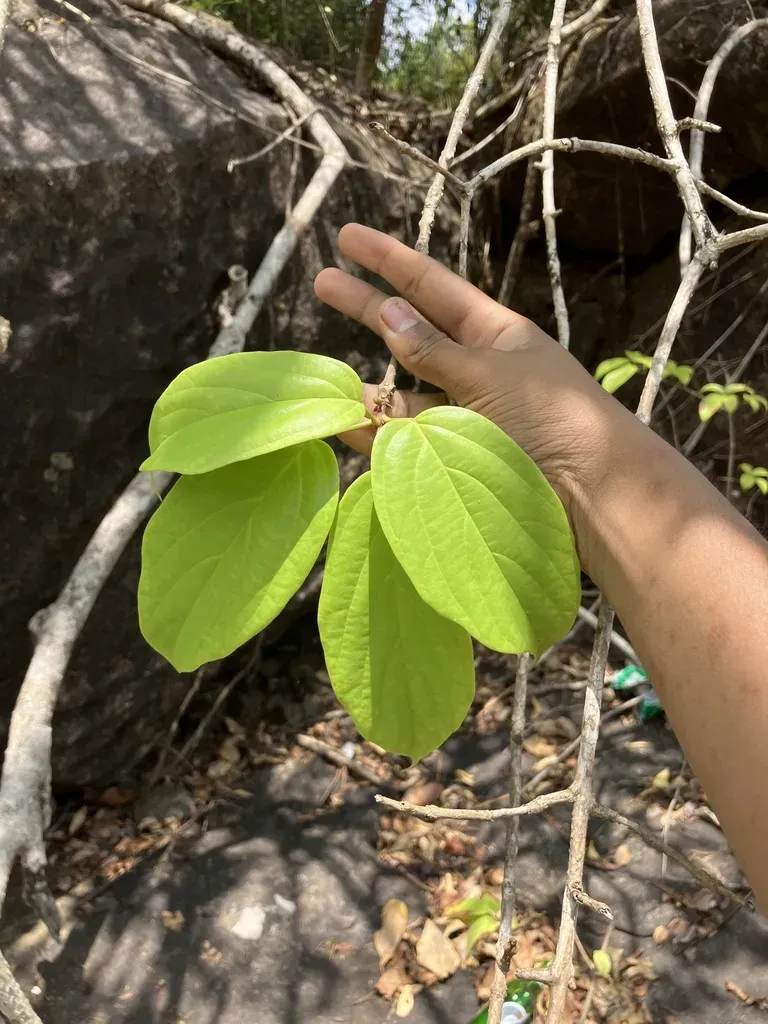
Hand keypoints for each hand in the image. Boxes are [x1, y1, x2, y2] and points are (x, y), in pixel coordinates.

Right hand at [314, 223, 628, 526]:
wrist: (591, 493)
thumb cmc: (553, 418)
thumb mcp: (490, 374)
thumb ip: (433, 350)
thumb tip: (388, 310)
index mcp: (494, 334)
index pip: (432, 286)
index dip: (389, 260)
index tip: (348, 237)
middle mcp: (475, 370)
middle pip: (410, 332)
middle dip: (366, 308)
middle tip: (320, 282)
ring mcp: (464, 415)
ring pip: (406, 394)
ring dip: (369, 387)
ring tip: (325, 383)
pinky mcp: (456, 458)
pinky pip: (409, 440)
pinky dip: (379, 433)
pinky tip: (346, 426)